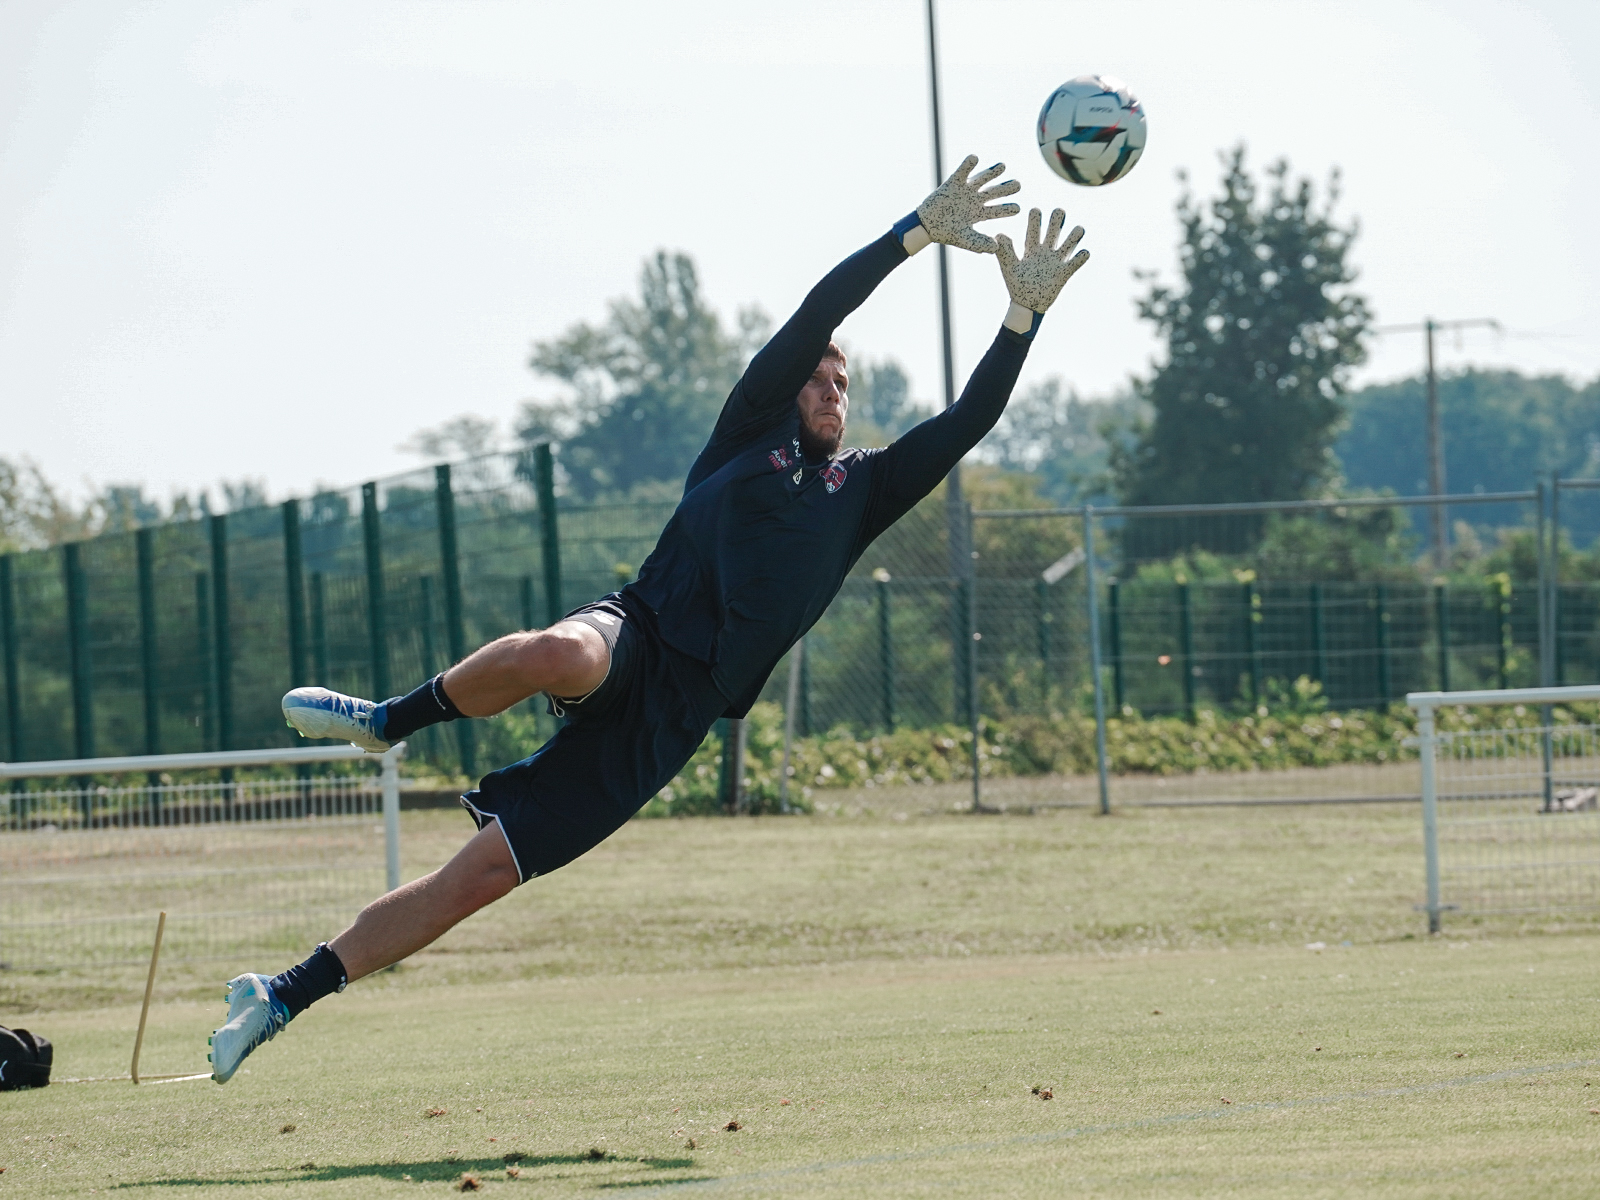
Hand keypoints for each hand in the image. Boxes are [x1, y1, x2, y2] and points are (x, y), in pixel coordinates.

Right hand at [909, 155, 1020, 254]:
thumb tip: (995, 247)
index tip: (1018, 209)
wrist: (926, 226)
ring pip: (981, 179)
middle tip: (1018, 185)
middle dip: (1005, 189)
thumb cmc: (945, 233)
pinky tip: (975, 158)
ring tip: (1003, 166)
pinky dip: (968, 164)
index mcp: (978, 213)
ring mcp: (965, 191)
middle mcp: (974, 200)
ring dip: (992, 173)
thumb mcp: (964, 240)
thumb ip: (979, 243)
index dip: (1007, 209)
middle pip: (993, 192)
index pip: (997, 210)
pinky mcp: (953, 183)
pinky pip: (962, 171)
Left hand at [996, 208, 1088, 333]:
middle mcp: (1045, 251)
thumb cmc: (1016, 286)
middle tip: (1058, 212)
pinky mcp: (1064, 273)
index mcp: (1031, 248)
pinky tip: (1082, 253)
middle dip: (1058, 217)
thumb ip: (1004, 251)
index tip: (1035, 211)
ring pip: (1071, 240)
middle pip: (1055, 227)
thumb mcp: (1009, 267)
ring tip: (1076, 232)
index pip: (1034, 226)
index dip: (1036, 216)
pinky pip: (1078, 261)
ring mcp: (1056, 261)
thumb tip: (999, 234)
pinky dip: (1083, 255)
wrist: (1026, 306)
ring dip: (1076, 233)